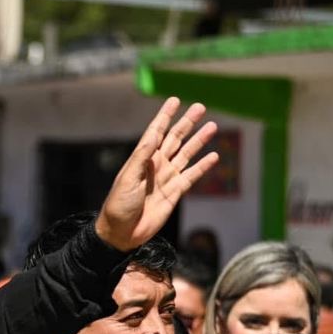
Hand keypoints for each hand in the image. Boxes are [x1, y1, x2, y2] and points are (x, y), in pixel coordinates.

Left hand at [95, 98, 220, 252]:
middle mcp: (156, 165)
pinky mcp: (174, 192)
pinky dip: (203, 166)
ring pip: (186, 154)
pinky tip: (213, 156)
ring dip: (199, 140)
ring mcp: (166, 178)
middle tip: (200, 107)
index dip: (165, 116)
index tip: (174, 100)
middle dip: (186, 123)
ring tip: (212, 126)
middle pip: (174, 138)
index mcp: (142, 159)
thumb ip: (141, 157)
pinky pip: (192, 176)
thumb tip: (154, 134)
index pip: (155, 132)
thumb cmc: (118, 205)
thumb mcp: (127, 178)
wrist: (122, 233)